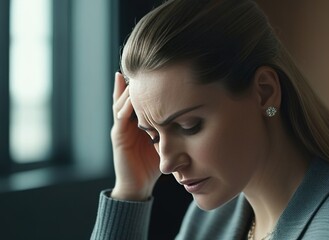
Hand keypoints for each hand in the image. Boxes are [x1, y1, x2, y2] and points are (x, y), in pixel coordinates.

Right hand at [110, 72, 160, 200]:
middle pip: (130, 95)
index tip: (160, 69)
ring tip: (134, 72)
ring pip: (123, 102)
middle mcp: (129, 121)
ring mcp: (121, 127)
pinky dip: (125, 104)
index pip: (143, 98)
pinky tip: (130, 93)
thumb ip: (172, 129)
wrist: (138, 185)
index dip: (149, 84)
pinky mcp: (118, 135)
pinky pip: (121, 116)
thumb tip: (193, 118)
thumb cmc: (154, 164)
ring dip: (130, 88)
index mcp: (140, 122)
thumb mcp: (166, 142)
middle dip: (137, 80)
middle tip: (144, 63)